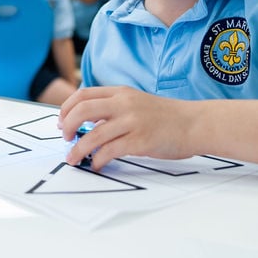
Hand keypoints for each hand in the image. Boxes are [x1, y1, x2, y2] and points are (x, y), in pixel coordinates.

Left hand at [59, 85, 194, 170]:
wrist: (196, 123)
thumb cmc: (167, 117)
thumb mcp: (136, 103)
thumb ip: (113, 109)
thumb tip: (87, 124)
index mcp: (121, 92)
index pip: (84, 94)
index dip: (67, 108)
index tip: (62, 122)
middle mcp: (124, 103)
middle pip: (82, 110)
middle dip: (67, 126)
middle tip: (65, 138)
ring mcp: (133, 121)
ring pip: (93, 135)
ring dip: (78, 150)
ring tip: (73, 159)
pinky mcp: (141, 141)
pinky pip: (110, 151)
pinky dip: (97, 160)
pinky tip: (96, 165)